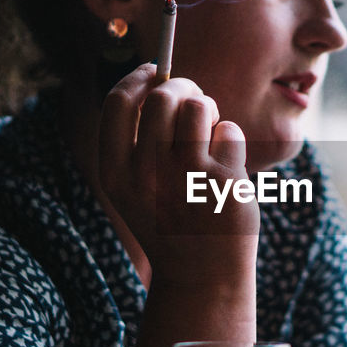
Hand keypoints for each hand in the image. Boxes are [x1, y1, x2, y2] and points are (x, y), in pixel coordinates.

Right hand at [97, 64, 258, 285]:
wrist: (202, 277)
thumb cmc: (171, 220)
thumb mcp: (137, 187)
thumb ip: (139, 140)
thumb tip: (160, 78)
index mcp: (116, 174)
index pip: (117, 103)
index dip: (137, 77)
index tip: (154, 69)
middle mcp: (146, 174)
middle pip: (162, 96)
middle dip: (182, 86)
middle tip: (195, 98)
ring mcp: (186, 177)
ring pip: (199, 106)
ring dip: (208, 110)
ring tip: (210, 133)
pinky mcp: (223, 181)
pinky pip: (229, 130)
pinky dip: (230, 139)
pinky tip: (227, 165)